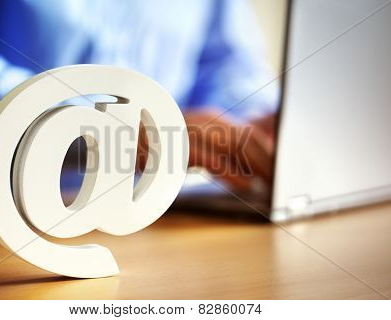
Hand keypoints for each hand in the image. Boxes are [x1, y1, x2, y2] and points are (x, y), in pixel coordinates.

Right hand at [136, 108, 275, 191]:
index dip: (266, 148)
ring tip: (268, 181)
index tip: (278, 165)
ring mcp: (192, 131)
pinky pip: (211, 159)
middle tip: (279, 176)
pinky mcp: (180, 146)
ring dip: (254, 165)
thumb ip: (218, 152)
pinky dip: (230, 172)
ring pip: (233, 146)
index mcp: (211, 119)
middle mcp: (204, 121)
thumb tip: (245, 170)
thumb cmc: (162, 144)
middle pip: (245, 137)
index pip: (247, 132)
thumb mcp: (194, 144)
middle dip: (265, 158)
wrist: (126, 137)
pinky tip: (244, 184)